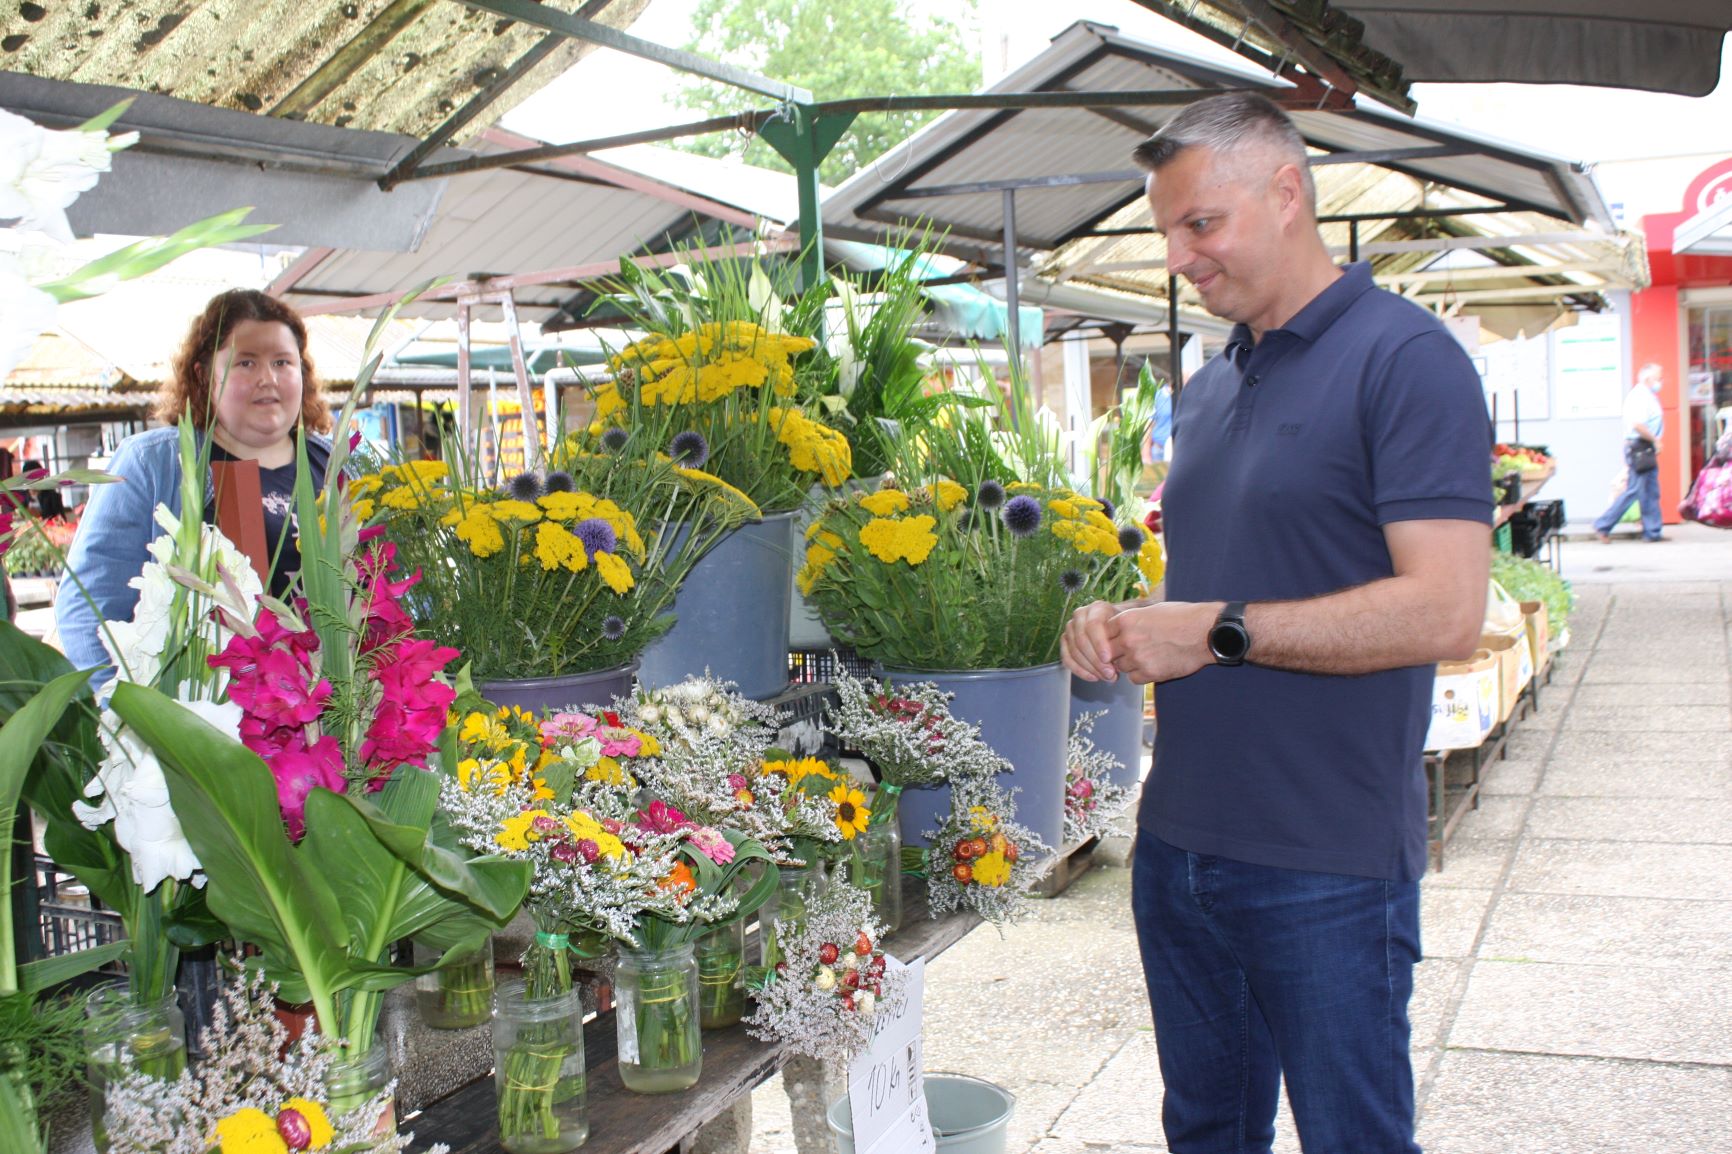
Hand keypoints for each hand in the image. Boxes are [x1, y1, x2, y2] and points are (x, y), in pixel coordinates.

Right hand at [1061, 600, 1120, 681]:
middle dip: (1095, 660)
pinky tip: (1093, 677)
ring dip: (1089, 668)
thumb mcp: (1128, 628)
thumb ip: (1121, 640)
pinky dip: (1079, 670)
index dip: (1099, 643)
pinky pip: (1067, 658)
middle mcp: (1080, 615)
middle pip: (1082, 640)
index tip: (1108, 659)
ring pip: (1074, 651)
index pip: (1093, 625)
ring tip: (1105, 677)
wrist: (1118, 627)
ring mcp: (1070, 628)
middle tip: (1110, 674)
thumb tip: (1113, 662)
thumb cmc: (1125, 628)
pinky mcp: (1065, 640)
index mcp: (1096, 608)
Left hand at [1104, 601, 1221, 684]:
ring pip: (1120, 667)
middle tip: (1128, 652)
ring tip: (1147, 656)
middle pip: (1107, 653)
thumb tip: (1118, 629)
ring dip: (1129, 665)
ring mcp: (1138, 657)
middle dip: (1114, 654)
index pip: (1102, 634)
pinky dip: (1140, 675)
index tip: (1118, 639)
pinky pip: (1134, 679)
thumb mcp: (1151, 610)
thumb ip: (1131, 621)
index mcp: (1127, 620)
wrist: (1206, 632)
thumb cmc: (1182, 617)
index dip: (1110, 638)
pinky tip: (1154, 665)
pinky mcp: (1150, 673)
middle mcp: (1128, 639)